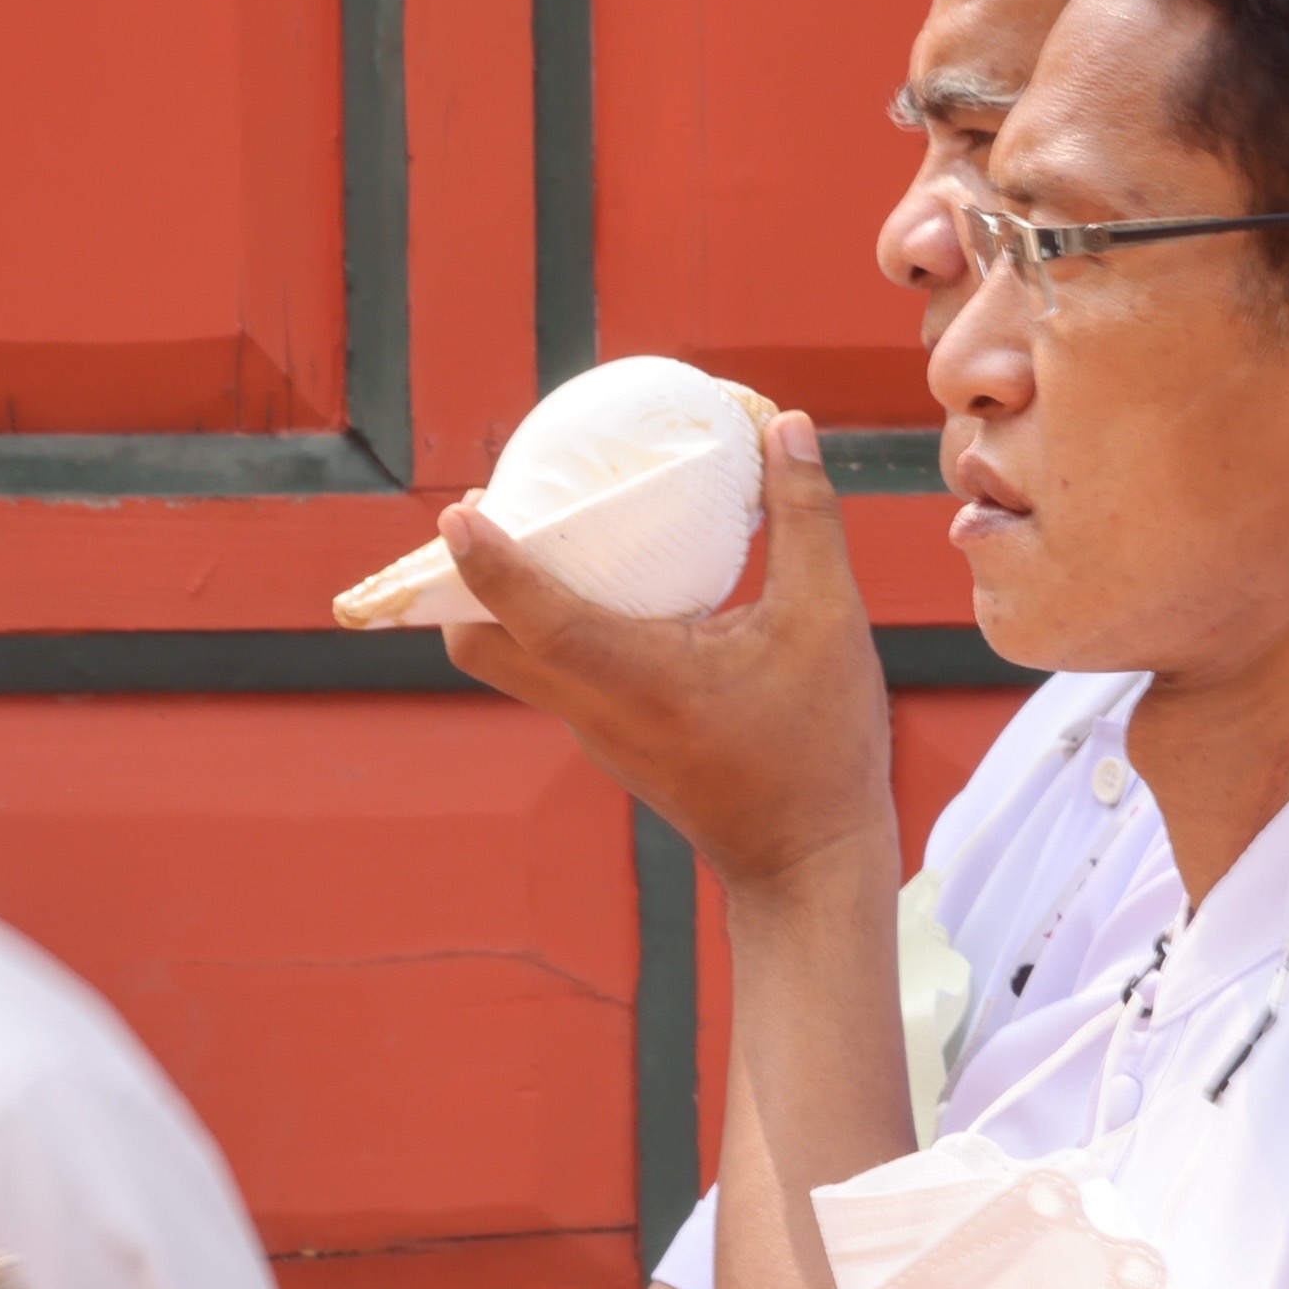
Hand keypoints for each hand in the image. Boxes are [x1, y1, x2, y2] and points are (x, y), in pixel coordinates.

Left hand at [440, 414, 895, 892]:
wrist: (808, 861)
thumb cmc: (820, 748)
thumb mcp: (830, 622)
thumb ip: (806, 519)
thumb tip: (787, 427)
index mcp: (641, 683)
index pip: (538, 621)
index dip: (489, 567)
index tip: (458, 513)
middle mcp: (598, 711)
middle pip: (482, 649)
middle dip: (462, 582)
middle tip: (485, 509)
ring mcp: (596, 731)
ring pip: (510, 662)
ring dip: (499, 601)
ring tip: (534, 528)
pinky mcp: (610, 739)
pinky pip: (549, 673)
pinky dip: (544, 625)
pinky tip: (592, 581)